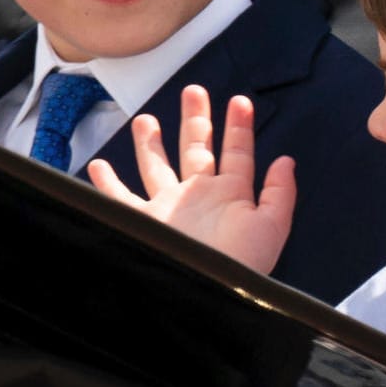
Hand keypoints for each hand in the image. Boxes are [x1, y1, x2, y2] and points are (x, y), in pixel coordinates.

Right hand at [87, 84, 294, 272]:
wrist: (208, 294)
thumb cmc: (242, 266)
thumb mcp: (271, 226)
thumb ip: (280, 193)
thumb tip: (286, 160)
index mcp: (230, 195)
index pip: (237, 153)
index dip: (240, 127)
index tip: (241, 102)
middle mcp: (198, 197)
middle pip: (196, 149)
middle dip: (196, 120)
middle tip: (194, 92)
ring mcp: (169, 209)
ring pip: (157, 167)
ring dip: (152, 143)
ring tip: (146, 119)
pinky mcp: (144, 222)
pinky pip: (121, 199)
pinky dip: (107, 184)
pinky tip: (99, 167)